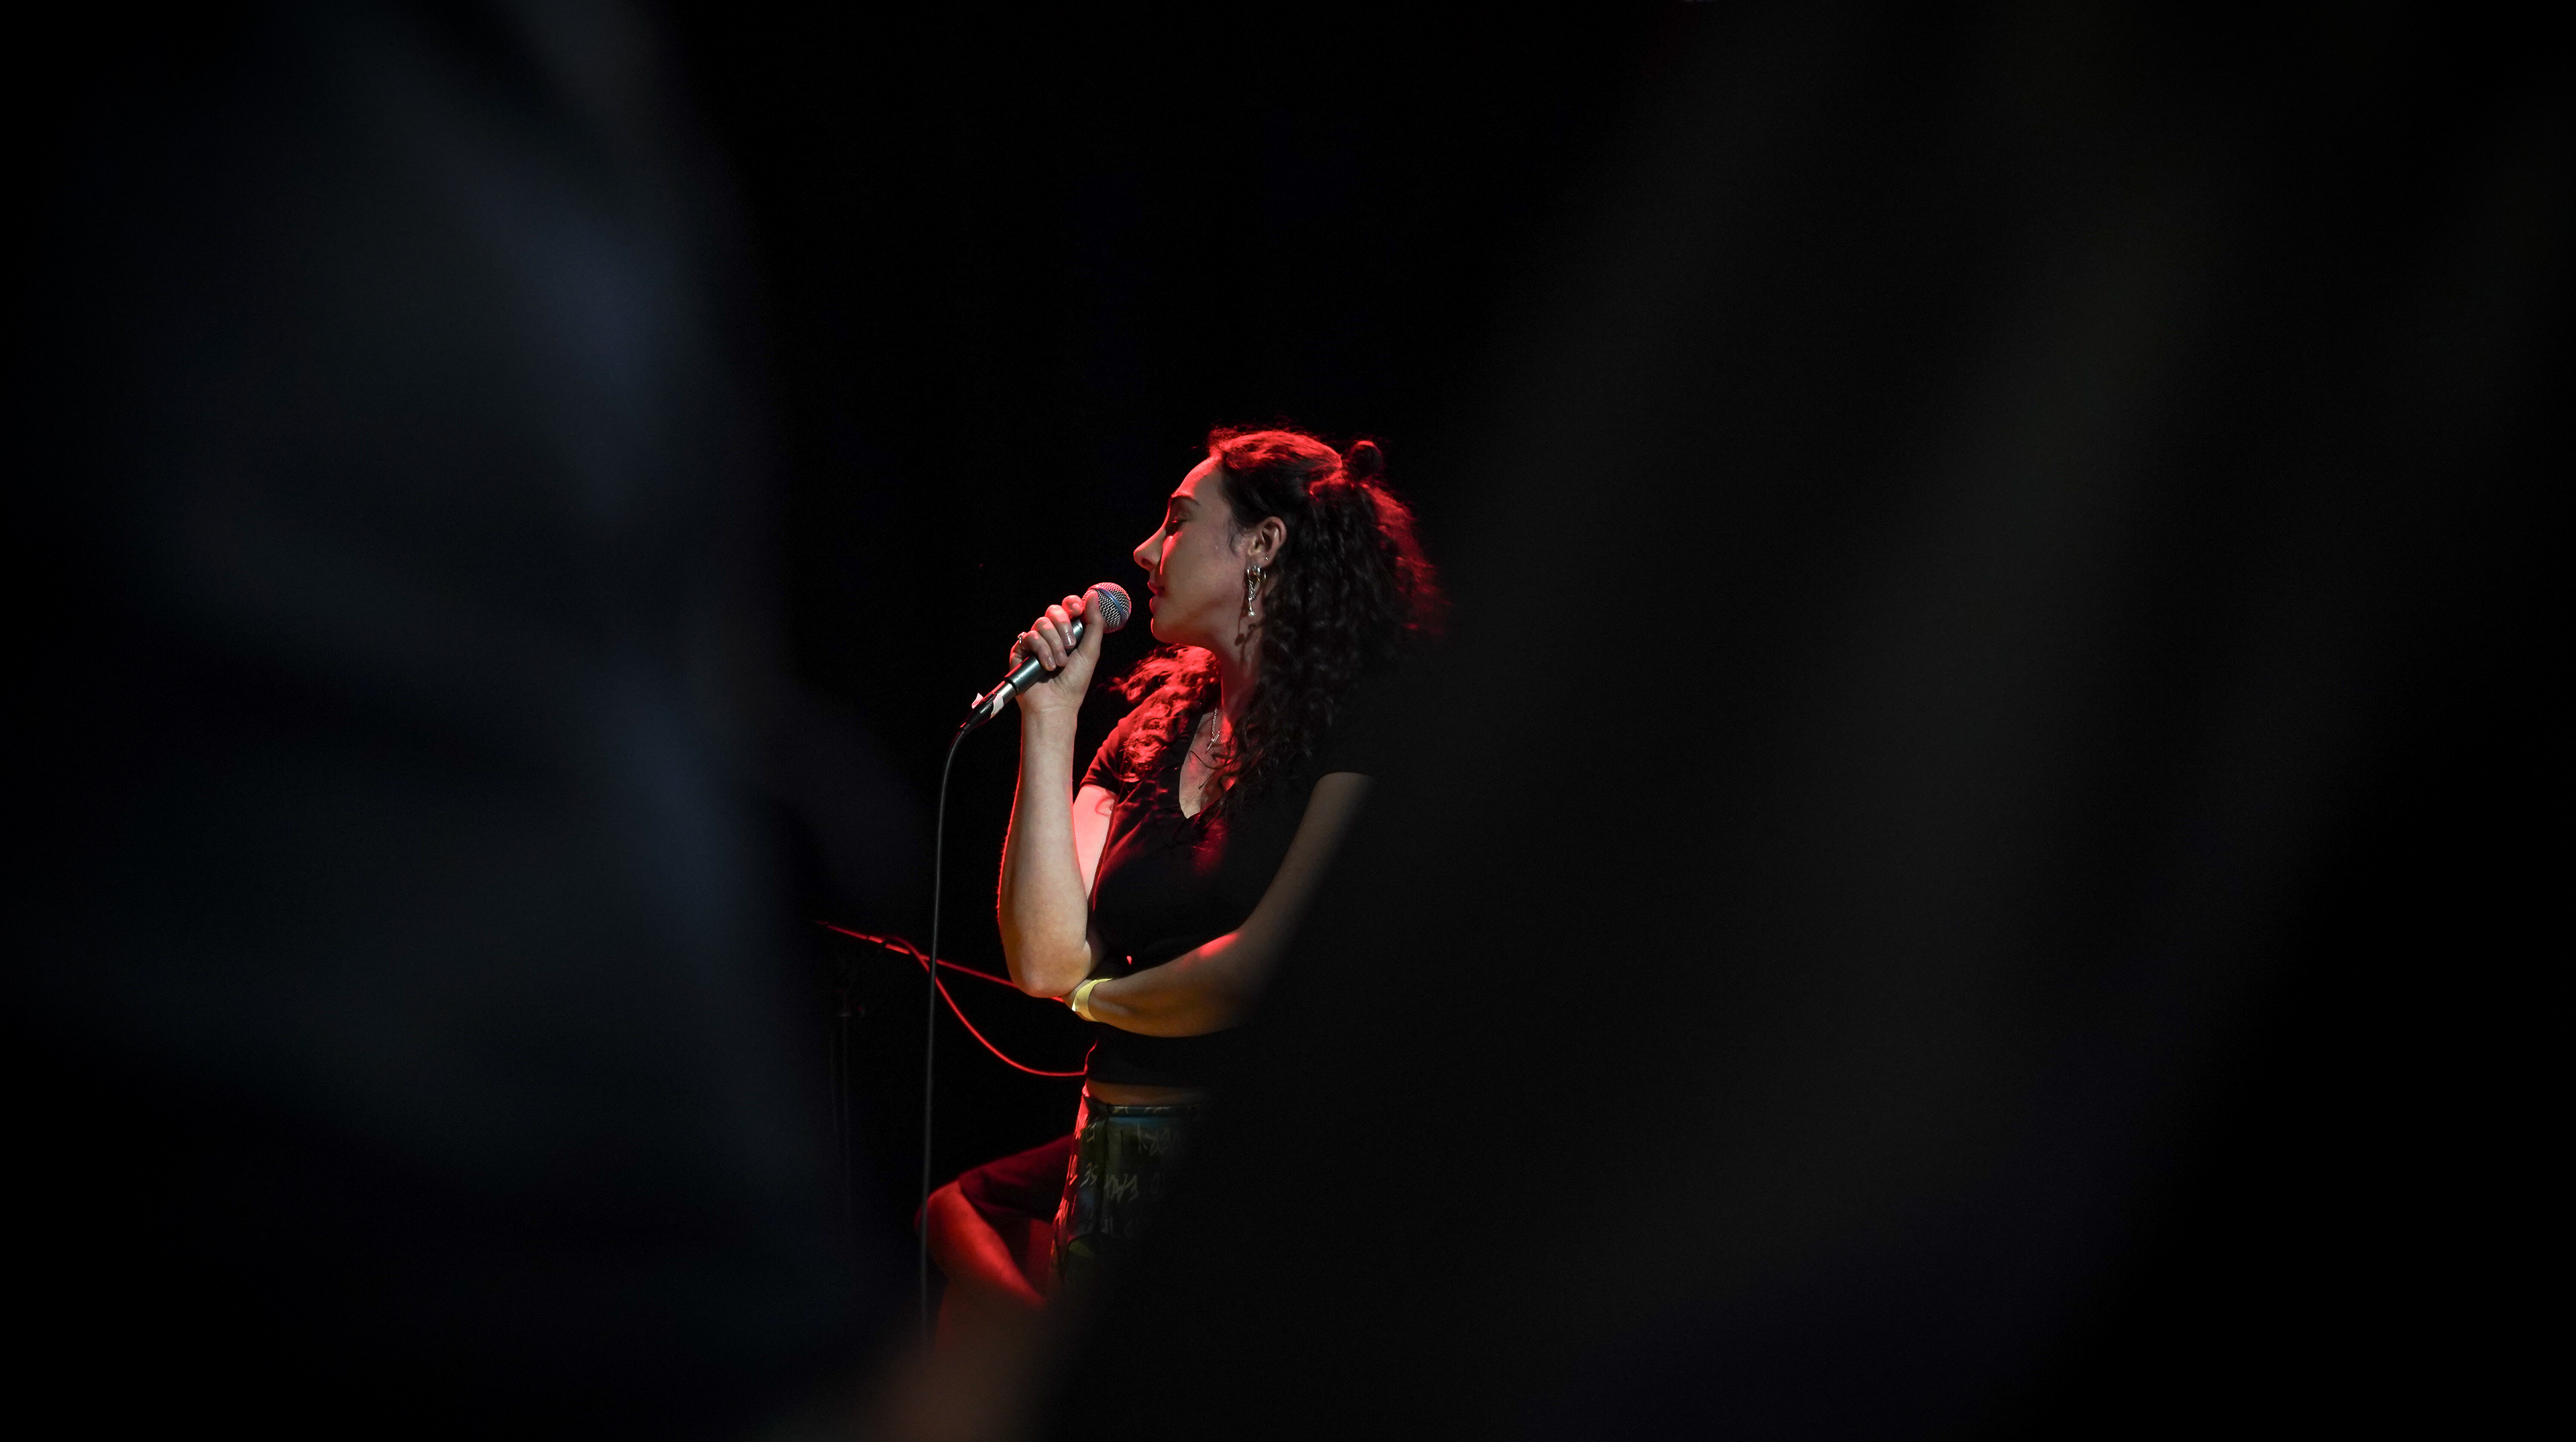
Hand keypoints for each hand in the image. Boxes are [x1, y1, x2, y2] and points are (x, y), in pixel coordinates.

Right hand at [1009, 589, 1107, 717]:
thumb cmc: (1075, 682)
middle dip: (1064, 626)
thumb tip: (1094, 595)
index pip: (1067, 607)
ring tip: (1060, 664)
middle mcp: (1051, 635)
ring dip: (1054, 644)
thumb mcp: (1090, 652)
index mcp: (1068, 632)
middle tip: (1071, 645)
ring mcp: (1035, 642)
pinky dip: (1042, 651)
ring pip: (1041, 623)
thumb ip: (1094, 624)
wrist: (1057, 704)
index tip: (1078, 610)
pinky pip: (1030, 637)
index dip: (1072, 603)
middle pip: (1053, 610)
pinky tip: (1047, 666)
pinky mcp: (1020, 651)